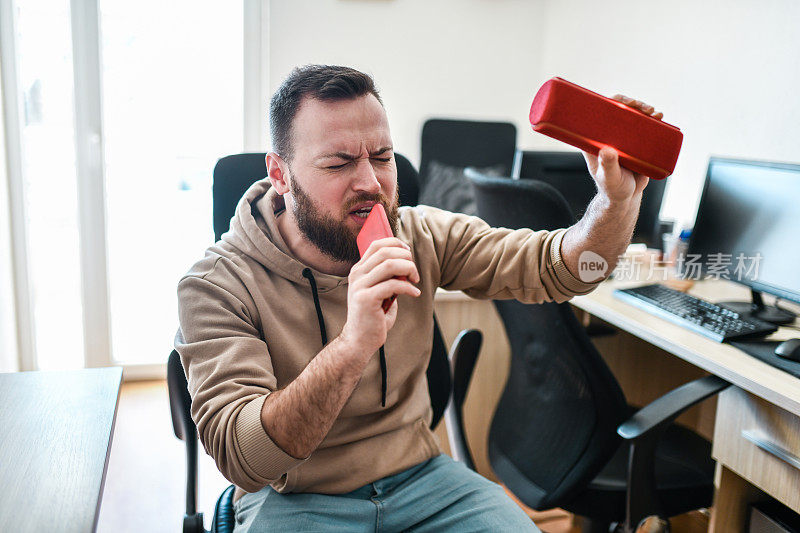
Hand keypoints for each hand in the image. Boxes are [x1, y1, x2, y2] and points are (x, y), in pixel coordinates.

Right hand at [339, 237, 420, 356]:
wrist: (360, 340)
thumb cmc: (373, 316)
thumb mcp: (379, 291)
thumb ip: (388, 277)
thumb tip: (405, 264)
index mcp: (359, 270)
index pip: (376, 245)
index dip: (396, 244)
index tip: (408, 253)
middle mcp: (357, 275)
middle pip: (385, 252)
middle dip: (406, 258)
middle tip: (414, 272)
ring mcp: (359, 286)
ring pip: (390, 265)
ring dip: (409, 270)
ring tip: (415, 280)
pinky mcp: (366, 299)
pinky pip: (393, 285)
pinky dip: (409, 288)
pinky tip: (414, 293)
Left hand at [582, 94, 660, 202]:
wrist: (625, 198)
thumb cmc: (612, 189)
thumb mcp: (608, 177)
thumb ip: (608, 165)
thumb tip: (608, 150)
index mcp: (594, 140)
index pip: (599, 114)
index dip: (609, 102)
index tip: (622, 101)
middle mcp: (607, 136)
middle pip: (619, 112)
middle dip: (632, 104)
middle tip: (642, 107)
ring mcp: (623, 139)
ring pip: (633, 118)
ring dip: (644, 110)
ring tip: (654, 113)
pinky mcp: (636, 144)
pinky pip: (644, 128)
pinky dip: (653, 121)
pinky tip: (660, 117)